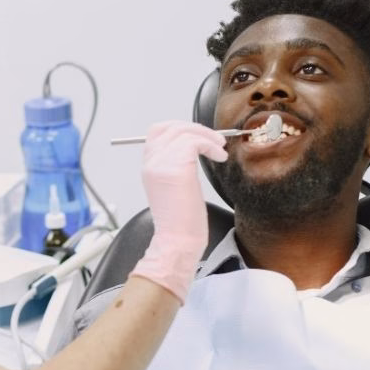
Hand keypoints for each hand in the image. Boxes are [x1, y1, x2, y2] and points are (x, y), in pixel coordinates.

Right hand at [130, 121, 226, 301]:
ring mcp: (161, 165)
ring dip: (207, 136)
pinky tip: (219, 157)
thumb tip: (194, 149)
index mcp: (149, 167)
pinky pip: (194, 142)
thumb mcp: (174, 188)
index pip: (157, 132)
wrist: (177, 242)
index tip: (200, 137)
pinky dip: (210, 145)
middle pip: (169, 127)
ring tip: (220, 150)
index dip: (180, 128)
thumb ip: (176, 167)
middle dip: (195, 128)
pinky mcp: (176, 169)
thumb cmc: (180, 223)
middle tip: (214, 140)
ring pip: (184, 132)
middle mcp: (151, 163)